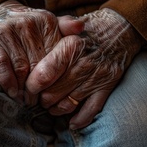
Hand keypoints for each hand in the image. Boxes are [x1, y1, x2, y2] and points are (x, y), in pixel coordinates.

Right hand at [0, 0, 82, 102]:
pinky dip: (7, 80)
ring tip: (26, 100)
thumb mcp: (49, 24)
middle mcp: (28, 24)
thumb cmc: (29, 27)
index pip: (55, 55)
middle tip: (38, 102)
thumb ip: (65, 28)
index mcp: (46, 22)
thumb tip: (80, 27)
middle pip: (37, 64)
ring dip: (23, 88)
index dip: (54, 77)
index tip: (54, 93)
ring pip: (20, 67)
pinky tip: (12, 92)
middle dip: (38, 87)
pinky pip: (1, 63)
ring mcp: (8, 30)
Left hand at [26, 8, 144, 128]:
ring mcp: (96, 77)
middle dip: (40, 99)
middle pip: (52, 93)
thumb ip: (44, 36)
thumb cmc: (86, 29)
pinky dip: (79, 119)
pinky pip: (91, 110)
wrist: (120, 30)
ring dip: (55, 109)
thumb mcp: (65, 25)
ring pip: (68, 104)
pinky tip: (71, 122)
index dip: (31, 86)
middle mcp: (82, 63)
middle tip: (36, 98)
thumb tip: (26, 51)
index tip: (26, 88)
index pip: (43, 75)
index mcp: (70, 46)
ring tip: (50, 105)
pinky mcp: (107, 87)